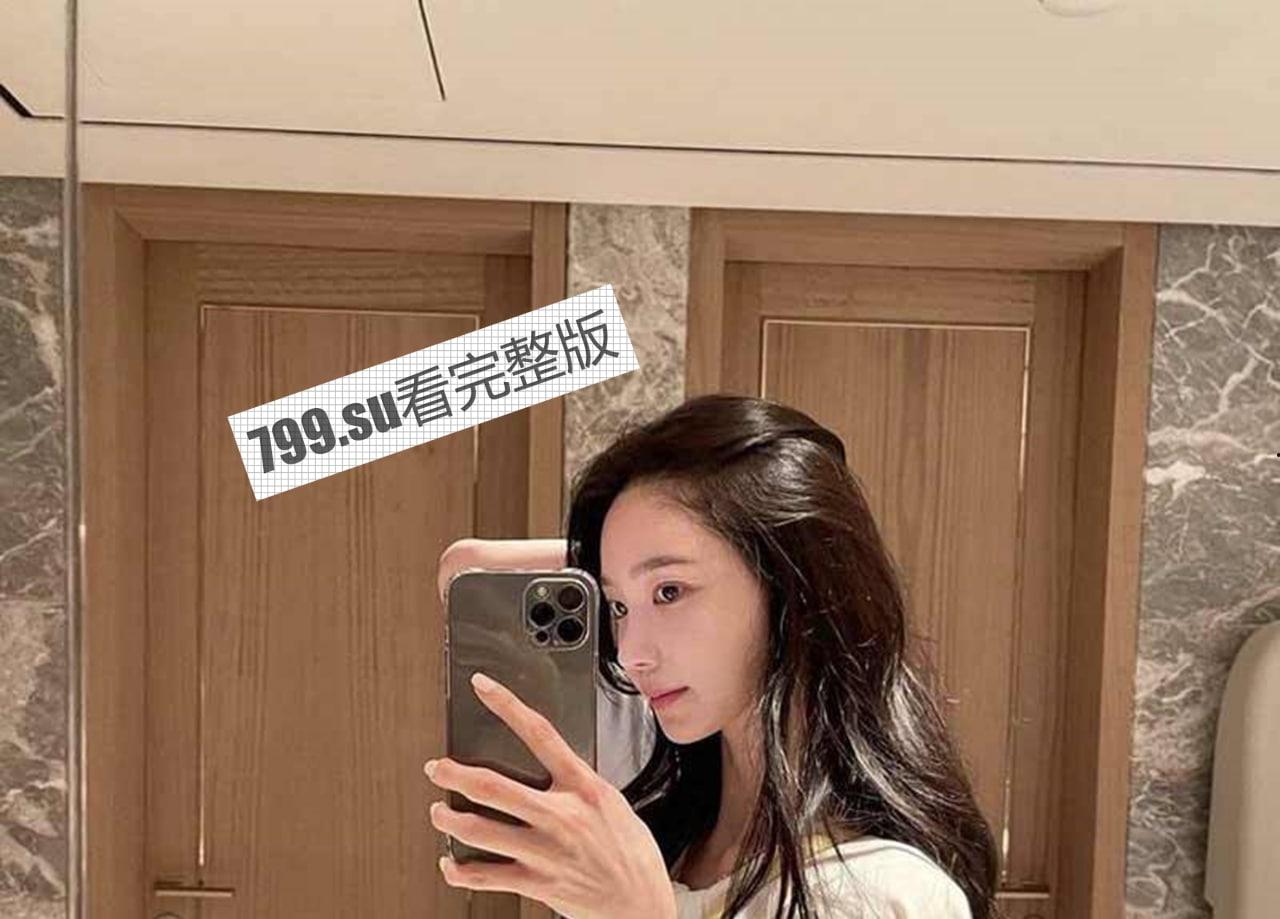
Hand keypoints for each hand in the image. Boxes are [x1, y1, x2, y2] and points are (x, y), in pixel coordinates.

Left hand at [424, 672, 675, 918]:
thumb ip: (580, 786)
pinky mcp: (537, 883)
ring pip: (480, 831)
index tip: (484, 687)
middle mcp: (561, 816)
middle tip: (437, 768)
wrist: (641, 906)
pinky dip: (459, 870)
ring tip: (438, 813)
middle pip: (494, 787)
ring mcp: (546, 851)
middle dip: (456, 775)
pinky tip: (449, 863)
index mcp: (584, 788)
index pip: (540, 734)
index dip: (508, 705)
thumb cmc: (632, 856)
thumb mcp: (614, 804)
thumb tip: (554, 769)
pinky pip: (486, 876)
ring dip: (449, 820)